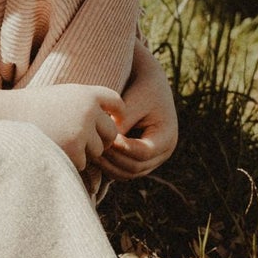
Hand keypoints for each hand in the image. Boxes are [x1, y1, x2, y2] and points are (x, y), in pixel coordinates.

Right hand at [11, 83, 127, 170]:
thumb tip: (110, 121)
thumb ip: (82, 105)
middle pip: (111, 132)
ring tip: (57, 142)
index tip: (115, 120)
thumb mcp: (58, 97)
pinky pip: (82, 163)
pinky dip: (68, 162)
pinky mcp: (73, 151)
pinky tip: (50, 151)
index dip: (117, 112)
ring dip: (82, 152)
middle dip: (100, 140)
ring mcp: (81, 131)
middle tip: (80, 142)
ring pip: (96, 151)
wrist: (1, 118)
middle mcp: (87, 110)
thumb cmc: (28, 109)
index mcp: (85, 93)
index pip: (115, 101)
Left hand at [102, 40, 177, 179]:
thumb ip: (123, 121)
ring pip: (128, 173)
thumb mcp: (135, 100)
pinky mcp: (140, 160)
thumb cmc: (142, 88)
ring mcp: (152, 160)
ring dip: (108, 166)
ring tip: (90, 151)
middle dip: (112, 159)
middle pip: (135, 167)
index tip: (103, 136)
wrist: (148, 84)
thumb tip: (108, 142)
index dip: (121, 148)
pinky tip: (94, 154)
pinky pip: (123, 171)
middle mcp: (163, 152)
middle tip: (92, 146)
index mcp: (167, 136)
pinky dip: (109, 166)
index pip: (143, 152)